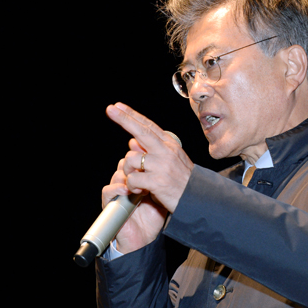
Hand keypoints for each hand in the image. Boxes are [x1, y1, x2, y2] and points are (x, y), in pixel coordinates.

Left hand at [102, 103, 193, 252]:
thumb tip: (131, 141)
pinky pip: (132, 179)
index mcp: (169, 145)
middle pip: (140, 131)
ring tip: (137, 182)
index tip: (118, 107)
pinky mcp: (157, 181)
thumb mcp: (168, 162)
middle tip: (110, 109)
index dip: (132, 115)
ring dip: (128, 172)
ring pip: (131, 159)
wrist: (197, 200)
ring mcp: (161, 166)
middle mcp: (165, 151)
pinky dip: (132, 186)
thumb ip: (151, 151)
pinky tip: (139, 191)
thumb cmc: (181, 182)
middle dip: (124, 119)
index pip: (148, 126)